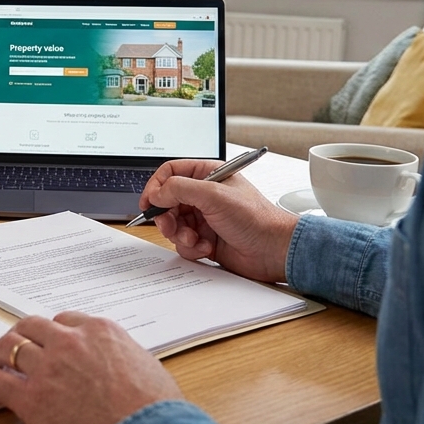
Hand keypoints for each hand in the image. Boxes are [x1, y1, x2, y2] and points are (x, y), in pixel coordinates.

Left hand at [0, 312, 181, 423]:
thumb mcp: (145, 367)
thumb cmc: (156, 409)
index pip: (65, 321)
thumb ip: (122, 357)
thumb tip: (120, 366)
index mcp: (99, 332)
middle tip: (11, 344)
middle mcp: (70, 342)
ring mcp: (48, 368)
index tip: (46, 339)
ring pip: (9, 347)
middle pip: (31, 327)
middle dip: (19, 334)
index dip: (52, 332)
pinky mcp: (32, 398)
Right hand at [139, 159, 298, 283]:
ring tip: (195, 239)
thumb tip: (156, 193)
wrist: (274, 250)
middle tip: (170, 226)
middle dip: (166, 217)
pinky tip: (207, 248)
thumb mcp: (214, 195)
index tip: (149, 203)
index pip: (170, 173)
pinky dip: (191, 248)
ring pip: (173, 224)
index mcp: (207, 175)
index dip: (156, 187)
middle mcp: (204, 195)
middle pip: (167, 201)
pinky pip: (183, 243)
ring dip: (180, 235)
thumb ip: (179, 189)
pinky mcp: (205, 239)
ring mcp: (204, 218)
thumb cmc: (256, 218)